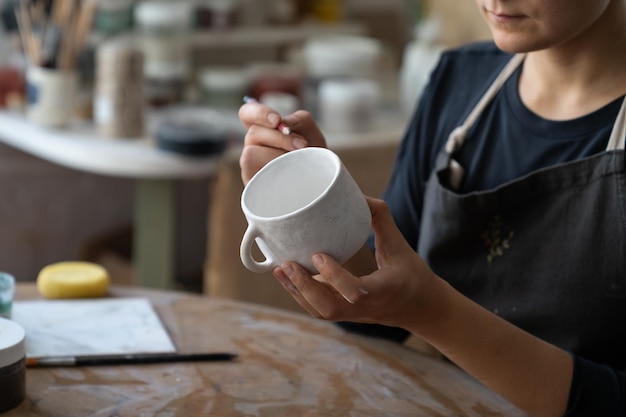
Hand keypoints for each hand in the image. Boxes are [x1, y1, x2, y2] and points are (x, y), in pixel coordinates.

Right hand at [238, 101, 326, 184]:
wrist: (322, 182)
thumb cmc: (313, 156)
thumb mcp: (311, 133)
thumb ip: (299, 120)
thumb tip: (283, 123)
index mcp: (263, 130)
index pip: (247, 114)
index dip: (258, 113)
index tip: (277, 120)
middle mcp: (253, 147)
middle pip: (253, 133)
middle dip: (281, 138)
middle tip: (302, 145)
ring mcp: (250, 167)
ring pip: (250, 154)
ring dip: (278, 156)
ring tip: (298, 163)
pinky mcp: (252, 186)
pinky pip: (255, 175)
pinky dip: (275, 173)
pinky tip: (290, 175)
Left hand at [272, 196, 446, 331]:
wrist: (423, 309)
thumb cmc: (413, 275)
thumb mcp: (401, 245)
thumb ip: (381, 219)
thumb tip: (358, 195)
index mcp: (383, 291)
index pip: (354, 292)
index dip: (333, 276)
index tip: (317, 255)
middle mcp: (366, 308)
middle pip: (329, 310)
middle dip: (304, 288)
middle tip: (287, 264)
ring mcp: (355, 315)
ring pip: (321, 312)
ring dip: (297, 292)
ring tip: (280, 269)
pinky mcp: (347, 315)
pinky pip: (320, 310)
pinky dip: (302, 295)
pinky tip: (289, 277)